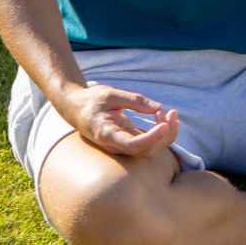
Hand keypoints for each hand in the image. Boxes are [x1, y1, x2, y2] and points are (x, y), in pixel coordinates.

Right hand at [54, 84, 179, 159]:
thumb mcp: (110, 94)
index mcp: (105, 133)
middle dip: (165, 134)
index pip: (132, 145)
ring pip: (151, 149)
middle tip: (171, 112)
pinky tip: (165, 118)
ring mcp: (122, 146)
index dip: (151, 138)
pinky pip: (150, 143)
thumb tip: (159, 108)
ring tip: (170, 114)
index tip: (164, 124)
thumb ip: (135, 101)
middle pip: (146, 150)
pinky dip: (162, 133)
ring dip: (166, 134)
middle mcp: (114, 145)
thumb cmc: (90, 100)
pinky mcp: (129, 142)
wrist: (74, 107)